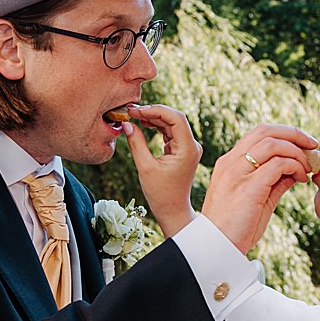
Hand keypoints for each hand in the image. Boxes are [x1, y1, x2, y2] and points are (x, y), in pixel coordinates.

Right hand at [123, 103, 201, 236]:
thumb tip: (127, 124)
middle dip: (153, 112)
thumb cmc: (160, 193)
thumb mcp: (145, 167)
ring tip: (134, 116)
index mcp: (188, 149)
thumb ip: (136, 143)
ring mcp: (188, 147)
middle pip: (174, 118)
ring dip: (154, 118)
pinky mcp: (182, 150)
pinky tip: (143, 123)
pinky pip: (170, 132)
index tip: (136, 111)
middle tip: (132, 111)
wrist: (172, 210)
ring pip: (172, 123)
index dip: (156, 110)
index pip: (176, 118)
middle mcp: (192, 145)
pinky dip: (157, 126)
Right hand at [201, 125, 318, 252]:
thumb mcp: (257, 200)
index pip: (259, 133)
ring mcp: (237, 173)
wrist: (216, 249)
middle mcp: (231, 163)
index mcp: (230, 163)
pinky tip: (301, 179)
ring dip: (297, 152)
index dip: (285, 134)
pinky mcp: (247, 187)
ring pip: (272, 143)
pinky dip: (294, 166)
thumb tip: (296, 170)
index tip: (304, 145)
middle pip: (265, 131)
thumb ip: (274, 182)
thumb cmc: (236, 229)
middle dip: (294, 134)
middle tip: (313, 146)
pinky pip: (277, 164)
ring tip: (308, 168)